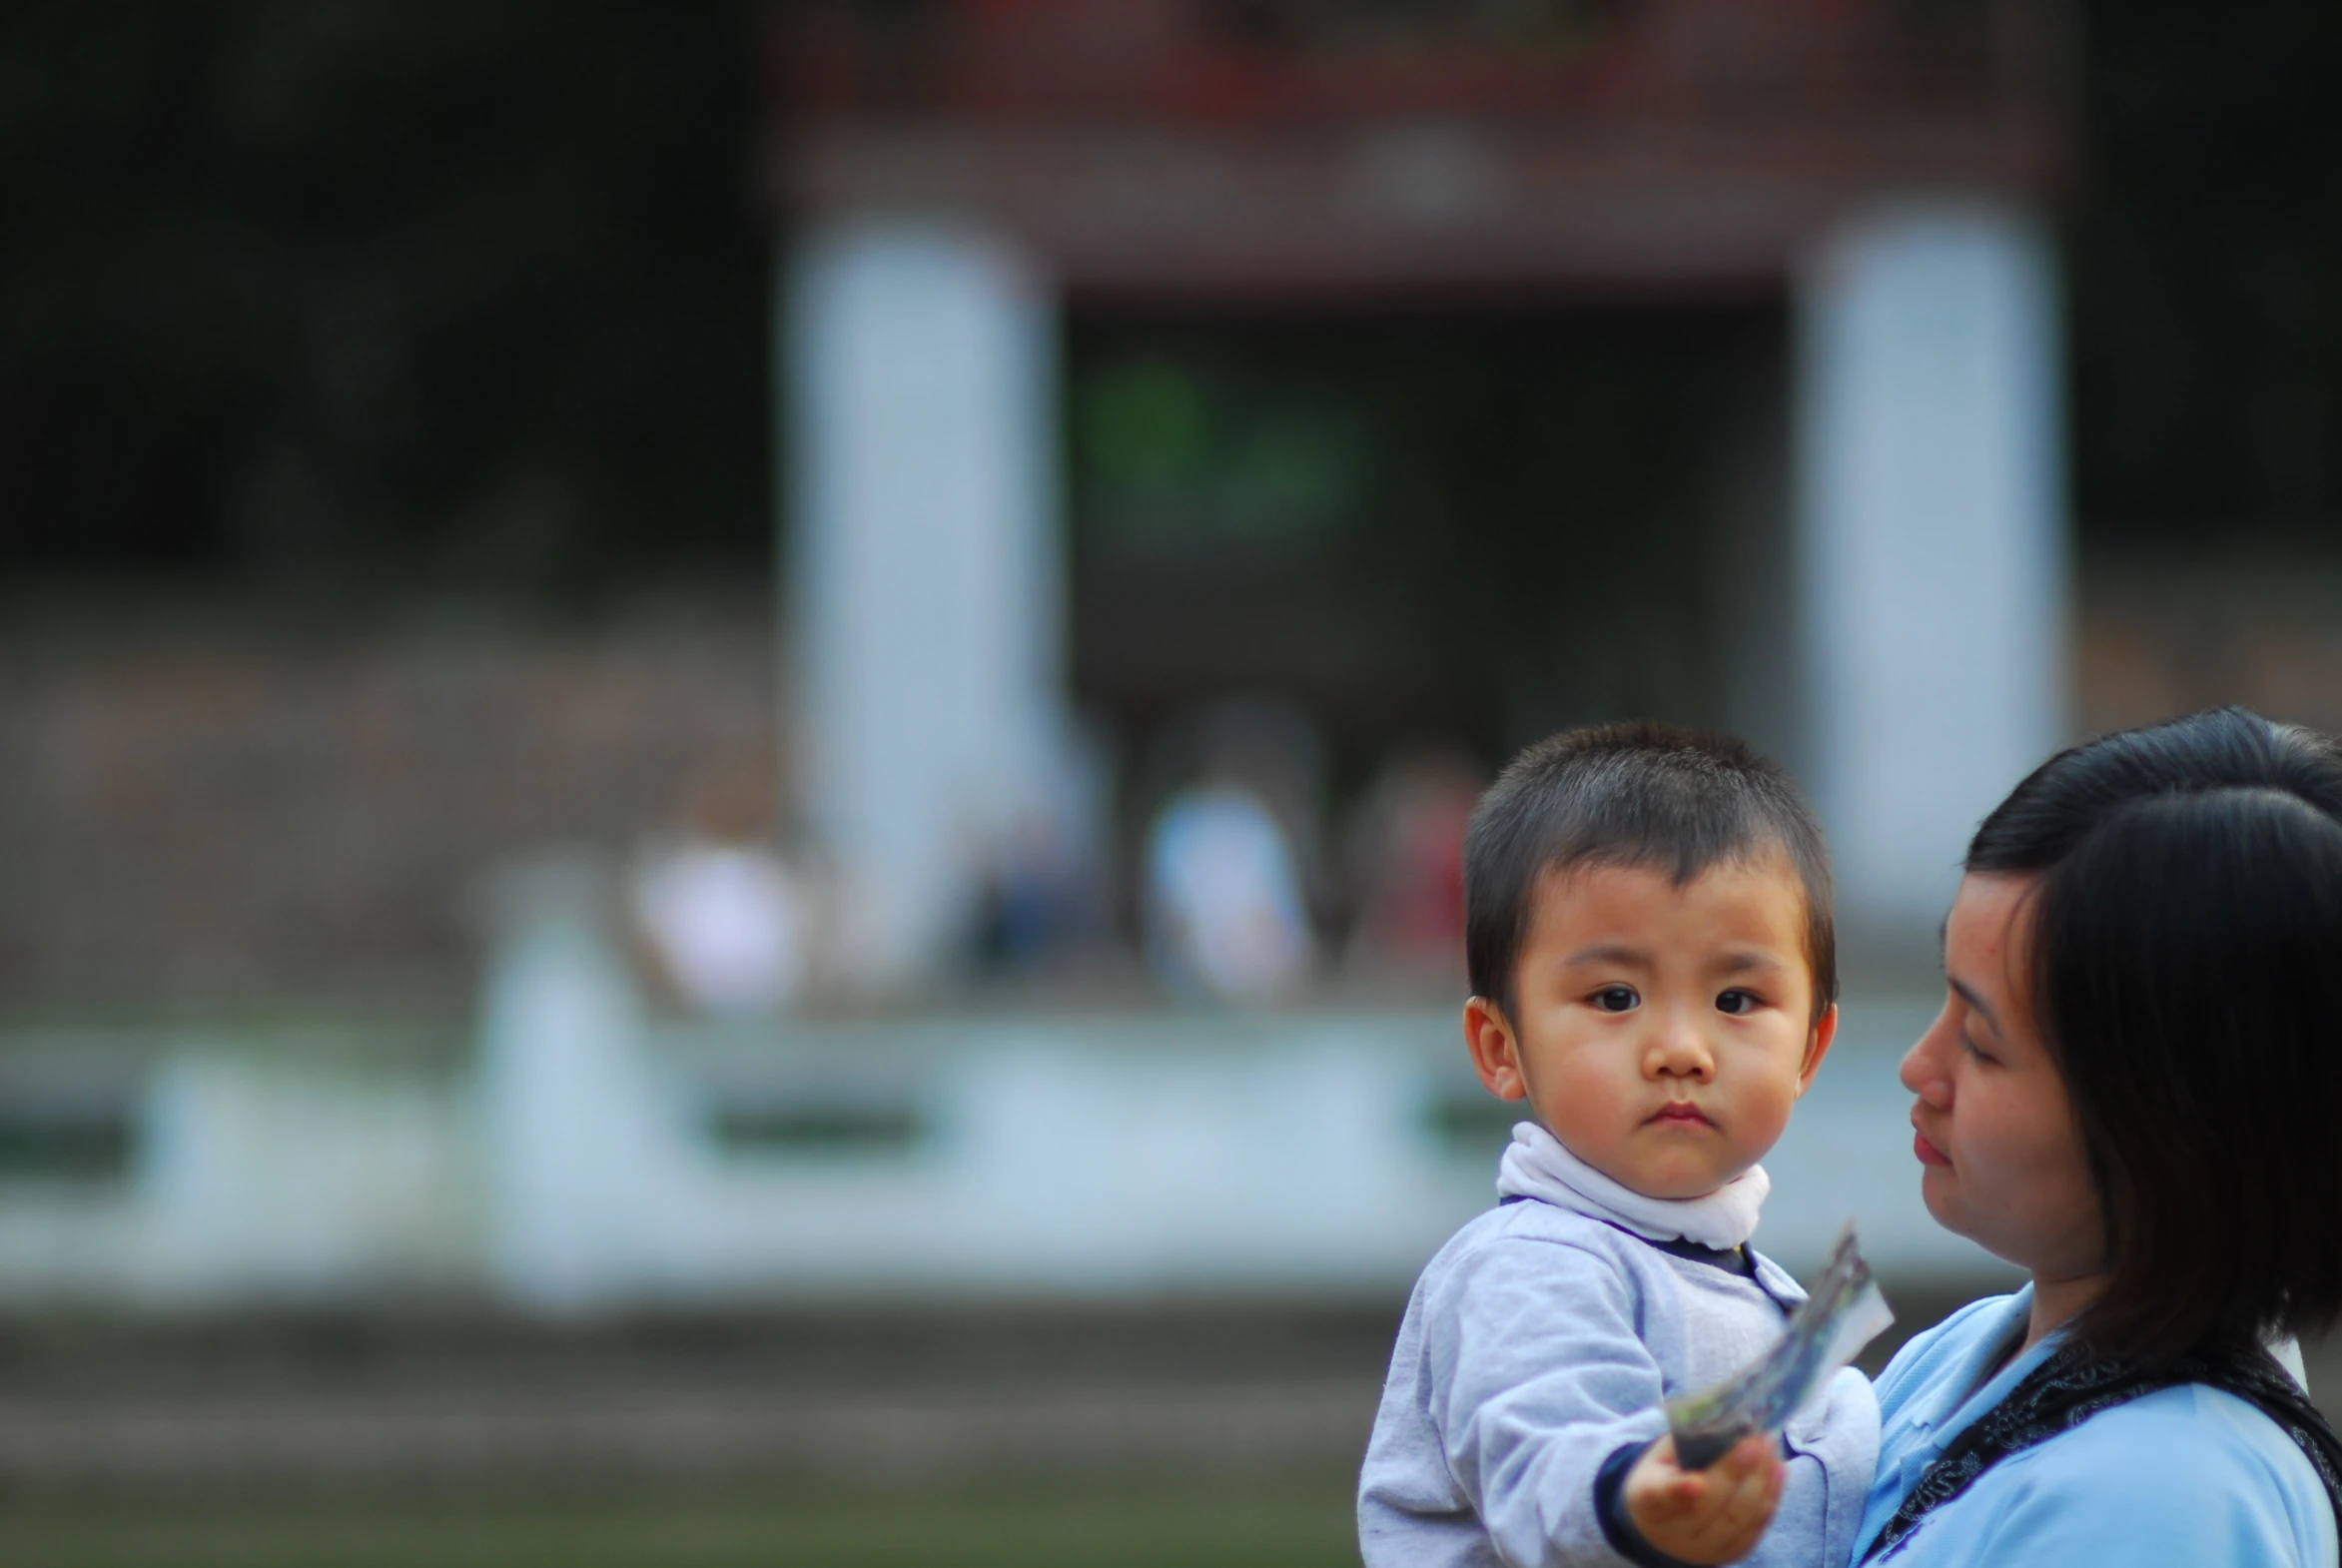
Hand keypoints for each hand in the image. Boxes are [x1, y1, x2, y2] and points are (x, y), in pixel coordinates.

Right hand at [1623, 1433, 1783, 1565]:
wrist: (1663, 1523)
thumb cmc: (1665, 1476)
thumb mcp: (1663, 1455)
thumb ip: (1687, 1439)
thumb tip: (1727, 1416)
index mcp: (1648, 1502)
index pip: (1661, 1498)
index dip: (1679, 1492)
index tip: (1696, 1483)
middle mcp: (1673, 1533)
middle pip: (1708, 1506)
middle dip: (1735, 1471)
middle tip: (1755, 1440)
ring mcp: (1703, 1549)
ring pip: (1737, 1518)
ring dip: (1760, 1481)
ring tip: (1770, 1447)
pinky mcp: (1730, 1554)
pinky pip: (1755, 1528)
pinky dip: (1770, 1496)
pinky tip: (1778, 1470)